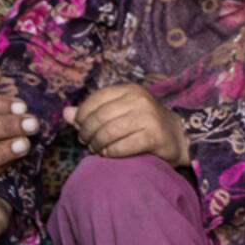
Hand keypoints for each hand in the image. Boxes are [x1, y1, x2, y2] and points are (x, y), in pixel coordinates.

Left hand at [64, 85, 188, 166]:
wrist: (179, 137)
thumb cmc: (145, 125)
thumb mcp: (120, 113)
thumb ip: (93, 113)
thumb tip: (66, 113)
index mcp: (129, 90)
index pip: (96, 99)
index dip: (82, 115)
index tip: (79, 128)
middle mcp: (139, 100)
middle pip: (100, 117)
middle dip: (87, 132)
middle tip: (86, 142)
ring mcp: (148, 117)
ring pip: (109, 132)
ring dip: (97, 144)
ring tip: (96, 150)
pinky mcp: (154, 136)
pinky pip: (123, 146)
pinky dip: (111, 152)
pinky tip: (108, 154)